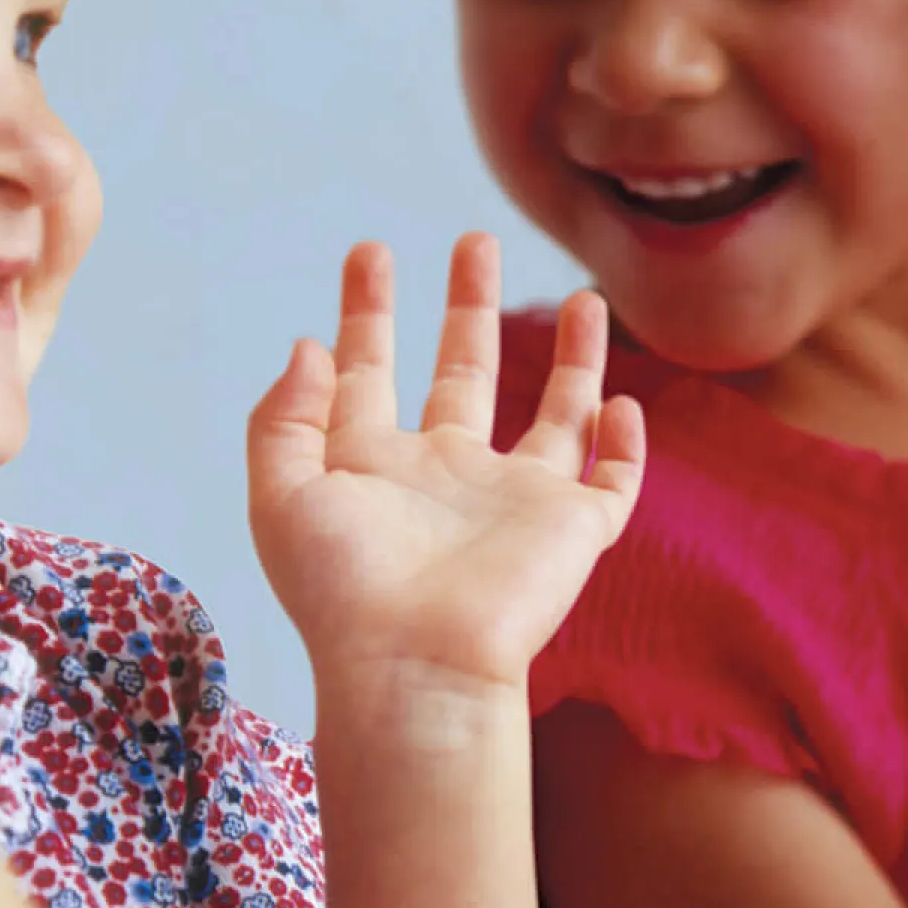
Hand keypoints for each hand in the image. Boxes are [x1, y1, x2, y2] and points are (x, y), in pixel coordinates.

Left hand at [245, 235, 642, 695]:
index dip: (368, 313)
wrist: (416, 666)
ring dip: (574, 356)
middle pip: (465, 373)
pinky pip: (611, 479)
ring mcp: (514, 503)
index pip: (372, 374)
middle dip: (468, 306)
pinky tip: (625, 400)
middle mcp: (448, 477)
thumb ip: (285, 418)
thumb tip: (307, 346)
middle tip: (473, 241)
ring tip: (586, 294)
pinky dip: (624, 443)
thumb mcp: (282, 496)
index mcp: (376, 468)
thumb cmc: (343, 594)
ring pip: (556, 415)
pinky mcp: (572, 530)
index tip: (369, 252)